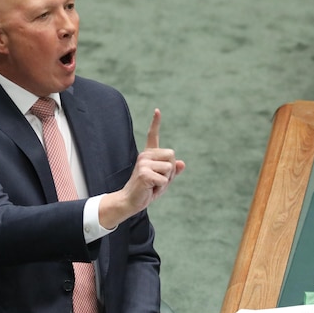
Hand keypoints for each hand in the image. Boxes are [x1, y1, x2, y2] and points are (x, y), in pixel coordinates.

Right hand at [99, 108, 185, 228]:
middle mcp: (145, 155)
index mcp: (149, 155)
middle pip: (172, 155)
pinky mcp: (144, 173)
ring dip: (166, 180)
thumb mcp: (162, 180)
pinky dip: (161, 187)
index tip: (157, 110)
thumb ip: (172, 171)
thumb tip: (183, 163)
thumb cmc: (146, 190)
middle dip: (171, 170)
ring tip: (153, 184)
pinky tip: (150, 188)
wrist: (130, 201)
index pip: (153, 136)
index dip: (155, 123)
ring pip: (169, 168)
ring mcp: (143, 163)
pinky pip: (164, 179)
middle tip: (158, 180)